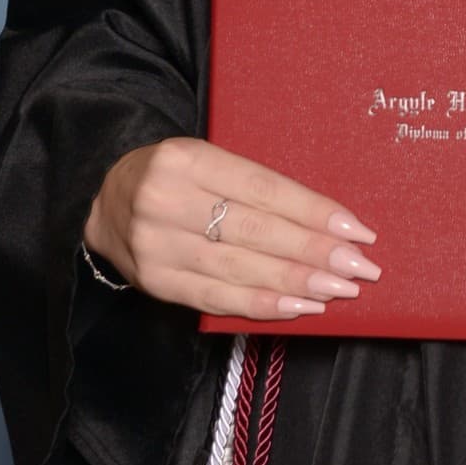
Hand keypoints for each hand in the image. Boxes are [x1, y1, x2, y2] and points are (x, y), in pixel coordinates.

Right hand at [84, 135, 380, 319]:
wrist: (104, 202)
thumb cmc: (175, 178)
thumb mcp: (207, 160)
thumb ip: (254, 186)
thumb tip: (327, 222)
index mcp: (186, 158)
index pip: (263, 189)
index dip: (313, 212)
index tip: (357, 230)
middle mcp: (166, 200)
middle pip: (256, 231)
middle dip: (315, 252)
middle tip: (360, 267)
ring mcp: (157, 245)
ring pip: (240, 268)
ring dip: (297, 282)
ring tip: (339, 288)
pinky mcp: (155, 282)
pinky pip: (218, 298)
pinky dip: (263, 304)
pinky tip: (299, 306)